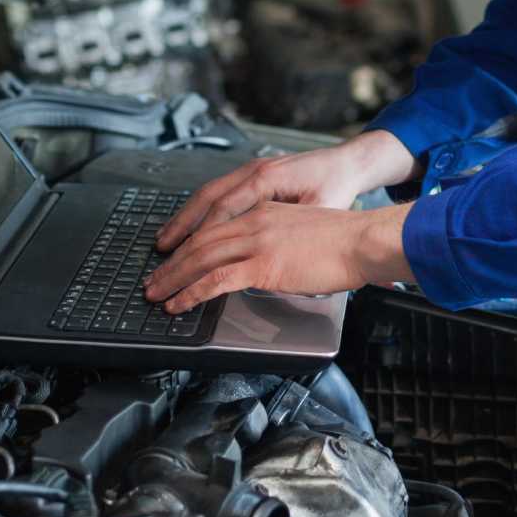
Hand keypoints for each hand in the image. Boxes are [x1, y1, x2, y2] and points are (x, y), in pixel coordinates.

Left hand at [143, 200, 412, 313]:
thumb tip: (270, 268)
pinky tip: (179, 304)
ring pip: (200, 258)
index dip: (189, 244)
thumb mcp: (304, 235)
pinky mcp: (262, 265)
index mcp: (264, 212)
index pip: (215, 227)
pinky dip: (191, 293)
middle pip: (200, 241)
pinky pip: (216, 280)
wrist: (362, 240)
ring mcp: (256, 242)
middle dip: (172, 263)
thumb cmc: (346, 242)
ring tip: (156, 294)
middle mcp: (254, 222)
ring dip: (173, 279)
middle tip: (154, 279)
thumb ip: (281, 246)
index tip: (174, 259)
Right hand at [155, 130, 414, 252]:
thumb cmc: (337, 186)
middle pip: (206, 199)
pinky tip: (188, 229)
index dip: (203, 233)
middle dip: (181, 227)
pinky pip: (216, 194)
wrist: (348, 163)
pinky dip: (198, 212)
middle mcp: (253, 170)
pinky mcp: (251, 176)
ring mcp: (249, 171)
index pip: (225, 207)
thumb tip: (274, 253)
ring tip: (165, 243)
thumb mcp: (321, 209)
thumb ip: (294, 228)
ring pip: (206, 195)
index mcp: (268, 178)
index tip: (186, 256)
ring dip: (184, 220)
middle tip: (161, 253)